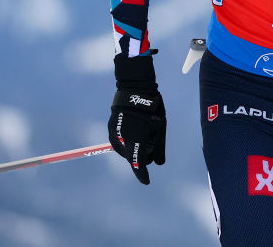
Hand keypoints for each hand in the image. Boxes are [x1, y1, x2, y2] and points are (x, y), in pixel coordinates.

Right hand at [109, 54, 166, 183]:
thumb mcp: (160, 128)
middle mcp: (123, 140)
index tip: (146, 182)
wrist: (135, 90)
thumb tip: (159, 163)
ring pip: (125, 150)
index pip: (138, 164)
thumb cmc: (152, 109)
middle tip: (152, 142)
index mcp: (136, 141)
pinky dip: (128, 140)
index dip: (142, 174)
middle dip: (142, 155)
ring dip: (134, 147)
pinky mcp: (111, 129)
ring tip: (143, 130)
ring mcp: (115, 134)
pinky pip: (119, 142)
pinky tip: (135, 129)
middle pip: (132, 157)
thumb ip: (159, 147)